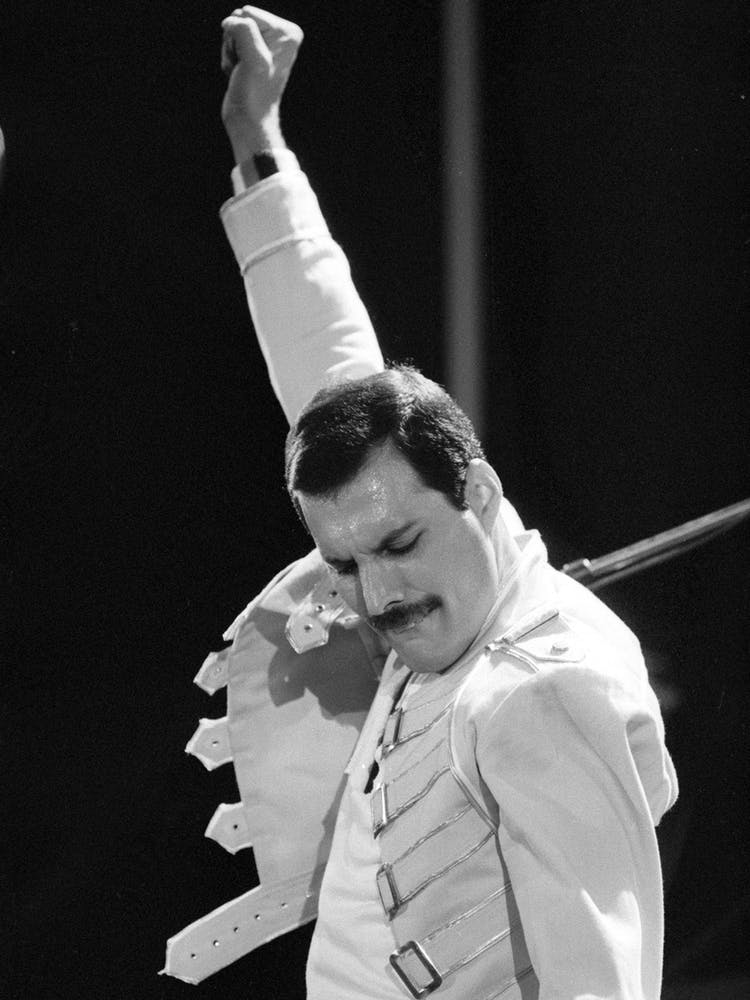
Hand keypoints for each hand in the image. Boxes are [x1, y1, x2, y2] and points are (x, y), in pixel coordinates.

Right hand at [221, 6, 302, 163]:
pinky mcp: (252, 54)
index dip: (242, 37)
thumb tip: (230, 21)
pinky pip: (229, 43)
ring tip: (241, 72)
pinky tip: (237, 73)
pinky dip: (228, 58)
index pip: (248, 12)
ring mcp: (266, 44)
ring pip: (231, 32)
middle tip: (244, 67)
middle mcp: (280, 35)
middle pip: (239, 18)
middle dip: (234, 43)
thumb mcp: (253, 58)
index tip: (252, 62)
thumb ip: (243, 30)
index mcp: (288, 32)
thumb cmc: (254, 93)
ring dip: (230, 52)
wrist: (249, 119)